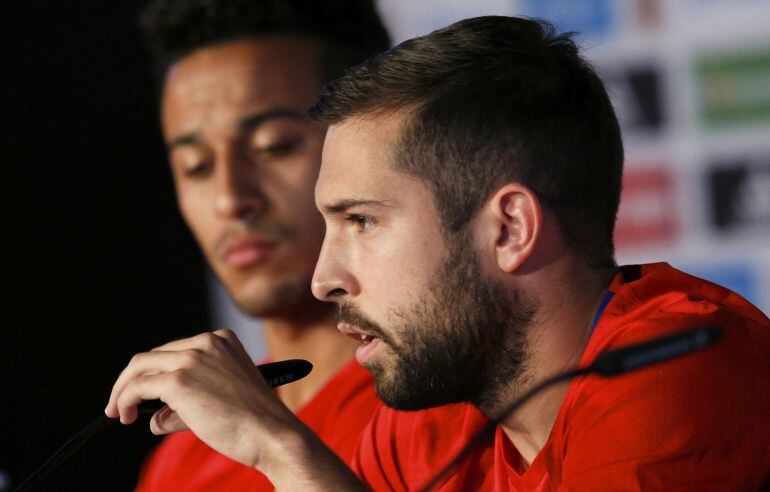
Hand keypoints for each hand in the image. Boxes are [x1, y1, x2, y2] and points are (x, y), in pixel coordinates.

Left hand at [105, 329, 295, 468]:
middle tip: (121, 403)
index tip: (146, 392)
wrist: (271, 433)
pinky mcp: (179, 380)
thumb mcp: (222, 400)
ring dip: (123, 390)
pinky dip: (125, 400)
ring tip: (118, 412)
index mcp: (222, 340)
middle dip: (133, 379)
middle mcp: (206, 343)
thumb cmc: (255, 422)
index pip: (175, 351)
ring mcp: (192, 359)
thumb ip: (184, 406)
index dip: (156, 372)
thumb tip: (154, 420)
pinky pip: (138, 387)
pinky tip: (126, 416)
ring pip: (139, 367)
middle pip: (154, 355)